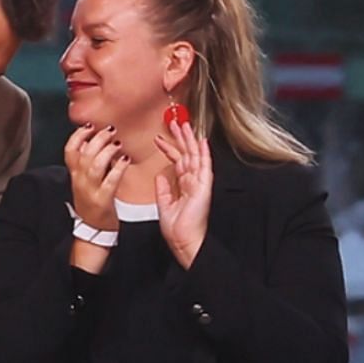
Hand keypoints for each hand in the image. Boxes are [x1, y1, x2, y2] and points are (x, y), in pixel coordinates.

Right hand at [64, 123, 128, 231]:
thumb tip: (94, 142)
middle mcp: (79, 181)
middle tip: (110, 130)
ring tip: (118, 143)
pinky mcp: (102, 200)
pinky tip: (125, 160)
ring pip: (94, 165)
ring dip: (107, 151)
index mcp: (74, 175)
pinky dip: (118, 168)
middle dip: (97, 138)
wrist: (93, 230)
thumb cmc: (93, 203)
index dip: (78, 135)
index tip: (90, 125)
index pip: (70, 150)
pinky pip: (110, 181)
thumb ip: (87, 163)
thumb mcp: (84, 181)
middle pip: (84, 154)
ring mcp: (90, 191)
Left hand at [154, 121, 212, 268]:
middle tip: (174, 122)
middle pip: (187, 154)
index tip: (159, 138)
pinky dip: (204, 154)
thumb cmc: (177, 228)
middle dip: (180, 138)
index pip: (177, 161)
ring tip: (184, 125)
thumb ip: (163, 188)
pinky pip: (205, 167)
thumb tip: (160, 174)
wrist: (183, 240)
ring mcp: (200, 183)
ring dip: (190, 140)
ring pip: (195, 156)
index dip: (168, 148)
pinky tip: (202, 142)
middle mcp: (193, 182)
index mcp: (184, 185)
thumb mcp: (164, 204)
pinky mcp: (203, 187)